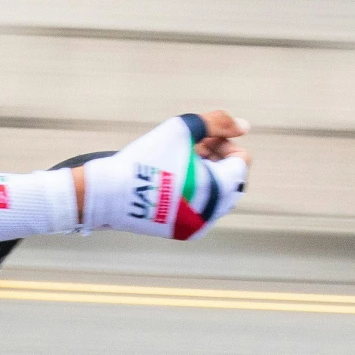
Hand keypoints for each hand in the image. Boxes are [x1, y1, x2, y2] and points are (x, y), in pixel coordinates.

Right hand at [71, 112, 250, 240]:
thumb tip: (244, 126)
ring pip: (215, 195)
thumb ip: (218, 122)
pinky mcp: (180, 232)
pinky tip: (167, 182)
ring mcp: (198, 225)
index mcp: (220, 187)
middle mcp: (214, 211)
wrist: (110, 193)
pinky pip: (198, 210)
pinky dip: (191, 195)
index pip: (242, 160)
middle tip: (187, 150)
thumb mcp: (183, 129)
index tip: (199, 140)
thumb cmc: (146, 158)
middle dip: (215, 160)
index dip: (223, 142)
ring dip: (204, 177)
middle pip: (230, 178)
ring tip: (176, 165)